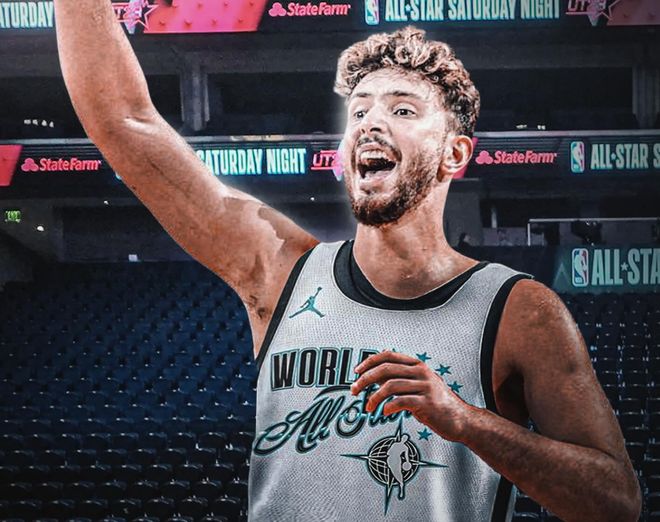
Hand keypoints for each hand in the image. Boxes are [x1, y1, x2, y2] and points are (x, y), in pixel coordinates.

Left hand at [350, 350, 471, 441]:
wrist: (460, 420)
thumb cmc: (436, 403)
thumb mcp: (419, 385)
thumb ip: (400, 378)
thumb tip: (375, 375)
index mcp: (417, 365)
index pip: (388, 356)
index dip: (369, 361)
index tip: (356, 371)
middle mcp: (421, 372)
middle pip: (385, 369)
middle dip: (365, 379)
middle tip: (354, 390)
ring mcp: (425, 387)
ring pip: (390, 386)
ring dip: (374, 397)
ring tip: (368, 407)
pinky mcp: (427, 403)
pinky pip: (401, 402)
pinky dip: (388, 407)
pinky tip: (384, 413)